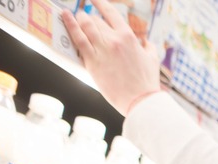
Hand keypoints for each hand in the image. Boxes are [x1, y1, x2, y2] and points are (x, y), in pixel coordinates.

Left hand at [59, 0, 160, 115]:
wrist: (139, 99)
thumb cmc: (146, 81)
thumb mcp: (152, 59)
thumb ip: (148, 47)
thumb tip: (146, 42)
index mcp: (128, 37)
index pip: (111, 13)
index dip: (100, 3)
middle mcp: (113, 40)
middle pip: (95, 20)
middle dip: (88, 17)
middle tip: (84, 18)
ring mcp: (101, 50)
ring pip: (84, 26)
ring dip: (78, 19)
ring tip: (72, 16)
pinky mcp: (92, 62)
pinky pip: (78, 40)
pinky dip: (70, 27)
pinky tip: (65, 18)